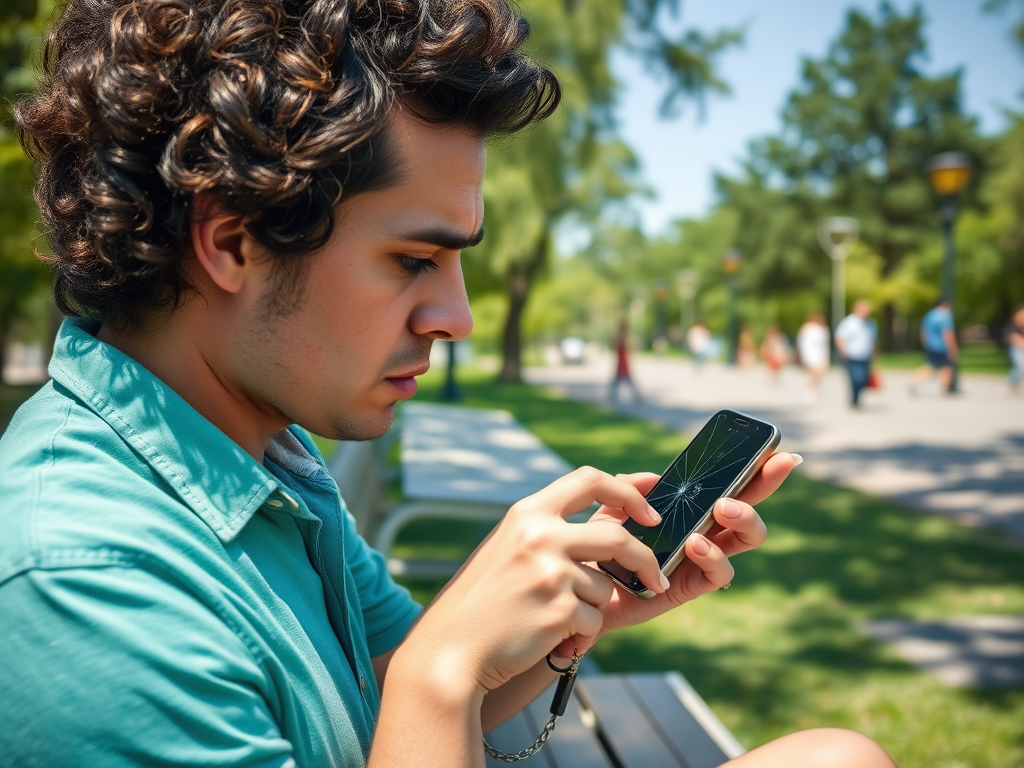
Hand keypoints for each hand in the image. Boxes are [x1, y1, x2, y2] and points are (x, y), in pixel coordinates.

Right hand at [396, 467, 667, 694]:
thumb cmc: (483, 602)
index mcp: (527, 513)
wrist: (450, 650)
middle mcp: (540, 535)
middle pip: (617, 537)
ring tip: (550, 618)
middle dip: (644, 560)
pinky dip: (580, 633)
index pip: (589, 479)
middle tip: (656, 579)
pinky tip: (547, 638)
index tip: (649, 513)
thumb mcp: (509, 547)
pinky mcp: (560, 610)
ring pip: (604, 587)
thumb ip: (550, 529)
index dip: (627, 492)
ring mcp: (550, 572)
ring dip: (590, 607)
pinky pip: (594, 620)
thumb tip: (612, 516)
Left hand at [550, 451, 797, 657]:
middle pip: (749, 506)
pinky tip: (696, 544)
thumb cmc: (598, 548)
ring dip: (744, 518)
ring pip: (747, 539)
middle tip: (771, 467)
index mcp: (688, 508)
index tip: (777, 448)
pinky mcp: (691, 585)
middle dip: (766, 484)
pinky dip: (714, 556)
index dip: (754, 467)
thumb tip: (655, 478)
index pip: (727, 483)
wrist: (580, 592)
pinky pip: (721, 574)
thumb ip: (628, 489)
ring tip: (723, 508)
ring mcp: (702, 558)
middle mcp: (704, 530)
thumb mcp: (608, 510)